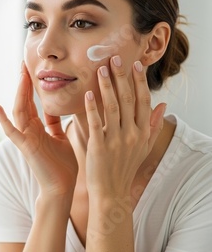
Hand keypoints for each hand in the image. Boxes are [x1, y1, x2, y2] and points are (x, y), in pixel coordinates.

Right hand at [0, 62, 77, 195]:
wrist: (62, 188)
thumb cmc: (62, 166)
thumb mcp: (59, 138)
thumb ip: (53, 124)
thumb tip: (53, 109)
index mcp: (38, 128)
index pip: (32, 103)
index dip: (31, 86)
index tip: (32, 69)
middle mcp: (29, 131)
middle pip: (23, 102)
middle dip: (24, 83)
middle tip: (24, 63)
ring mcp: (25, 139)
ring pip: (19, 111)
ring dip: (19, 93)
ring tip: (20, 74)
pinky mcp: (26, 147)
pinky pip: (12, 132)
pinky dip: (3, 120)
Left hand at [84, 56, 165, 197]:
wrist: (111, 193)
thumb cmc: (125, 169)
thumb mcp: (144, 148)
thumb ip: (154, 126)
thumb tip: (164, 105)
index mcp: (142, 133)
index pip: (144, 101)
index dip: (140, 82)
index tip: (136, 64)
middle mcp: (132, 135)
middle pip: (129, 100)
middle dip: (122, 77)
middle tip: (115, 58)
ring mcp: (116, 141)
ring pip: (113, 107)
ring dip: (107, 86)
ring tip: (101, 69)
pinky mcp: (99, 147)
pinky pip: (96, 123)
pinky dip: (92, 107)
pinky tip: (88, 93)